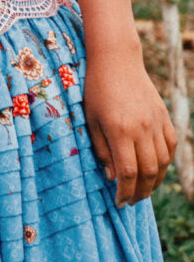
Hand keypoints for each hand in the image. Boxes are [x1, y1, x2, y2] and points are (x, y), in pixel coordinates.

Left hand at [83, 47, 176, 207]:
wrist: (116, 59)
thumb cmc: (96, 88)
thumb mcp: (90, 119)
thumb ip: (101, 149)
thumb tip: (113, 177)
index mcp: (120, 130)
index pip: (127, 172)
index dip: (124, 192)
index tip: (119, 202)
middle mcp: (141, 128)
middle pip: (148, 172)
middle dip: (140, 192)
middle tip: (131, 200)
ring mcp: (155, 122)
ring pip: (163, 162)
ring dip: (155, 181)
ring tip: (143, 189)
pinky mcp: (163, 115)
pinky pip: (170, 145)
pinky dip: (166, 162)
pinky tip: (156, 168)